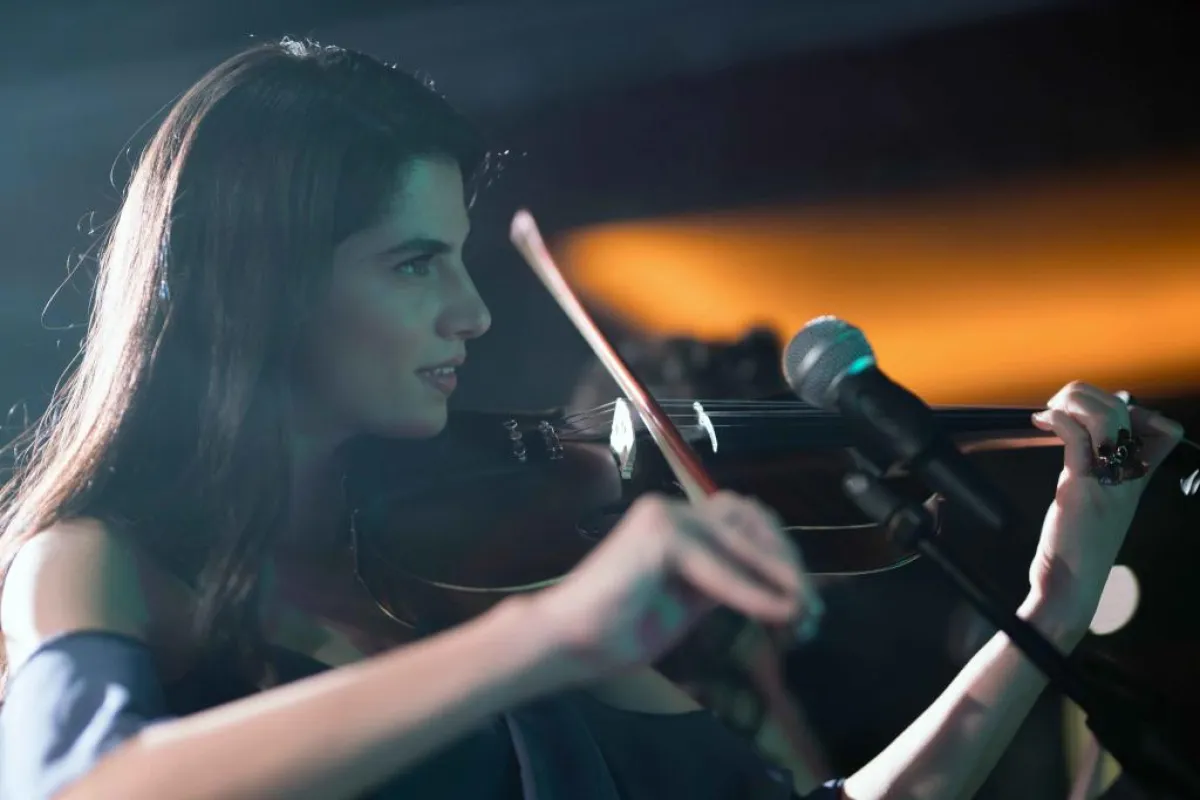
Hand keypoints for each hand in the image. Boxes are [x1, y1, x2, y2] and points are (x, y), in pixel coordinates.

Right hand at [527, 491, 821, 681]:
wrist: (568, 640)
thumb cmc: (620, 628)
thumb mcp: (691, 600)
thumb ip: (727, 581)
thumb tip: (781, 588)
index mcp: (680, 521)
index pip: (750, 524)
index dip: (783, 559)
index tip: (808, 603)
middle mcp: (674, 509)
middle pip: (755, 523)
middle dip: (789, 566)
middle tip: (813, 611)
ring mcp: (665, 517)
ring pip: (743, 539)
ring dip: (779, 574)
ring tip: (801, 611)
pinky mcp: (660, 537)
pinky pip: (720, 567)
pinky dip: (753, 592)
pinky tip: (778, 614)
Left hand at [1026, 382, 1183, 641]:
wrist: (1069, 586)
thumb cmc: (1076, 545)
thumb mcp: (1094, 500)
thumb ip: (1095, 471)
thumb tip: (1077, 435)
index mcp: (1137, 479)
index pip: (1162, 430)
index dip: (1133, 407)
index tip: (1094, 414)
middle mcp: (1129, 477)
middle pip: (1126, 410)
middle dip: (1088, 394)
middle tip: (1058, 405)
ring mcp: (1108, 481)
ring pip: (1107, 416)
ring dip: (1073, 402)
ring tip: (1050, 411)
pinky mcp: (1082, 488)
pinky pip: (1078, 437)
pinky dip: (1060, 419)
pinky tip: (1042, 422)